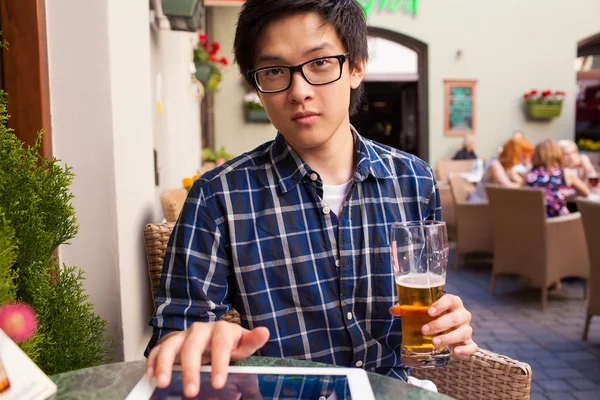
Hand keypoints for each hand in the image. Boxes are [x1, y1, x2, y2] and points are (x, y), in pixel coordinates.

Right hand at [146, 321, 269, 397]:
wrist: (215, 336)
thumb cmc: (230, 343)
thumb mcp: (243, 344)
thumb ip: (252, 341)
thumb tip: (264, 332)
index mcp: (221, 330)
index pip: (221, 345)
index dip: (219, 364)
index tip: (218, 383)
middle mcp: (200, 330)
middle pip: (193, 347)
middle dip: (191, 370)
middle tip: (191, 392)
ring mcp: (184, 335)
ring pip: (171, 346)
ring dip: (165, 364)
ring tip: (163, 383)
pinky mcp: (170, 342)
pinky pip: (158, 349)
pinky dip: (152, 360)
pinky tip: (151, 375)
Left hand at [389, 294, 476, 356]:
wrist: (443, 326)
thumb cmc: (431, 316)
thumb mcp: (420, 311)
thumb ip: (408, 309)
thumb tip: (393, 310)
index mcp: (452, 302)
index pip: (450, 299)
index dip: (441, 304)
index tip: (429, 312)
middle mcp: (462, 314)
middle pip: (457, 317)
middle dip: (441, 324)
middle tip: (424, 330)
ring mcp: (467, 328)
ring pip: (464, 332)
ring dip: (449, 337)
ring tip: (434, 342)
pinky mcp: (468, 342)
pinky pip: (472, 346)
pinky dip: (466, 350)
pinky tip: (455, 352)